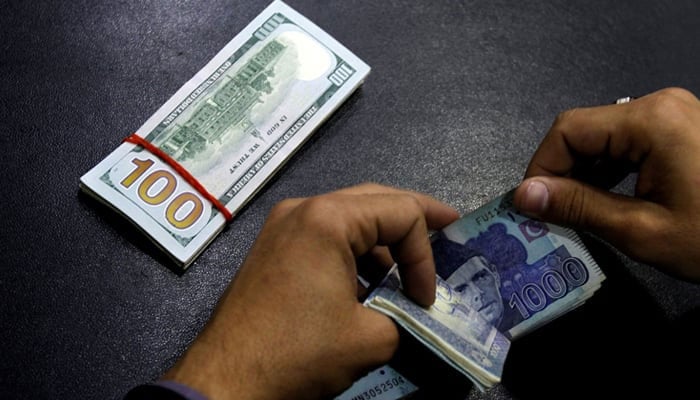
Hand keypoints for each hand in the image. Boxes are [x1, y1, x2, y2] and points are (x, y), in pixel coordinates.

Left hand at [163, 183, 458, 399]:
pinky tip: (368, 282)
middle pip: (375, 199)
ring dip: (383, 241)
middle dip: (414, 219)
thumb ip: (407, 317)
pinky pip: (325, 236)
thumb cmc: (298, 352)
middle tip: (448, 229)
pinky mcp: (273, 248)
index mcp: (328, 218)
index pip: (402, 213)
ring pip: (350, 217)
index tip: (426, 299)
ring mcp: (283, 226)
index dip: (425, 254)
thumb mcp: (371, 337)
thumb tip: (416, 314)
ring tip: (407, 270)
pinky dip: (354, 252)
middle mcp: (303, 208)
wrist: (227, 380)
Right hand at [513, 87, 699, 281]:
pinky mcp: (681, 129)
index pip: (568, 130)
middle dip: (561, 173)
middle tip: (551, 215)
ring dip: (584, 174)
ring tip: (577, 213)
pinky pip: (628, 143)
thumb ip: (577, 207)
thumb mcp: (641, 230)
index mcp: (651, 120)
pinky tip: (606, 201)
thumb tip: (525, 196)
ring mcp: (674, 115)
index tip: (530, 206)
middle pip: (585, 131)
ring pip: (604, 138)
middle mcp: (660, 105)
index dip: (540, 168)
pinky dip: (609, 171)